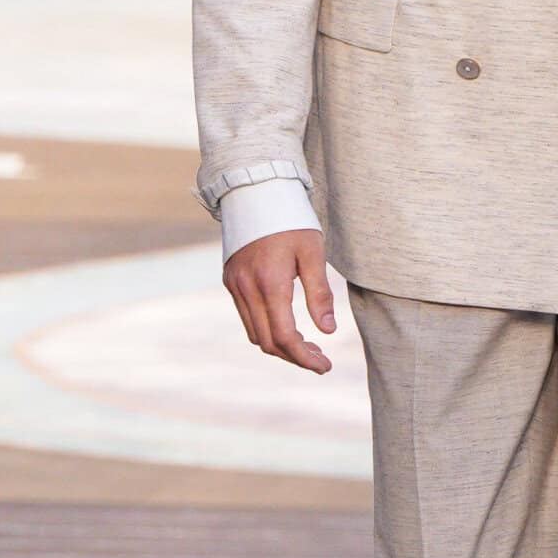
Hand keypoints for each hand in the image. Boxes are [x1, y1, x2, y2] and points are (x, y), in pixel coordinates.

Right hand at [223, 227, 335, 373]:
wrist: (256, 191)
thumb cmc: (291, 219)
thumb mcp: (313, 253)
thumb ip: (319, 293)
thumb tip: (328, 331)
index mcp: (270, 283)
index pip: (285, 336)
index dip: (305, 357)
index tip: (325, 366)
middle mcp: (246, 288)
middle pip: (268, 342)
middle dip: (294, 357)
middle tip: (320, 360)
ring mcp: (234, 285)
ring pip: (254, 333)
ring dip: (279, 346)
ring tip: (306, 346)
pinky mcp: (230, 280)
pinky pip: (246, 317)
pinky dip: (266, 329)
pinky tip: (286, 325)